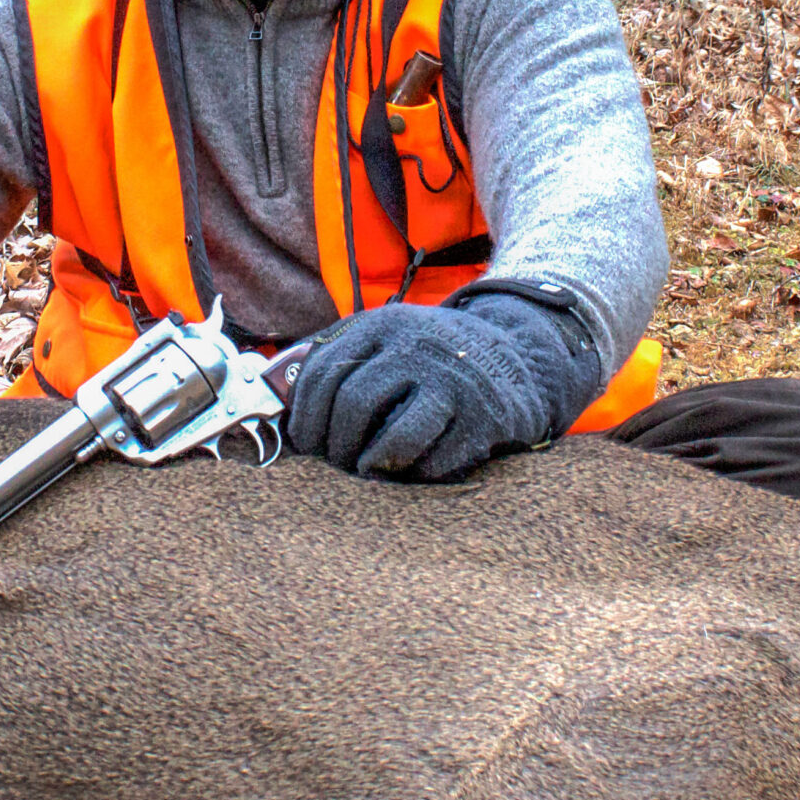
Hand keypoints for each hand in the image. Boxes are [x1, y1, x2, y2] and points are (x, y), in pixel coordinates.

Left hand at [284, 292, 593, 481]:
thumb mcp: (386, 343)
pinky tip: (412, 466)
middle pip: (352, 404)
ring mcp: (451, 382)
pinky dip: (414, 474)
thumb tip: (280, 401)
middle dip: (334, 445)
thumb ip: (338, 362)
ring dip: (369, 464)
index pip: (322, 374)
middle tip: (336, 462)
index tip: (305, 443)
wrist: (519, 356)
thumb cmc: (434, 362)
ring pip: (392, 436)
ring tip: (367, 468)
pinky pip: (433, 461)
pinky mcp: (482, 418)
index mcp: (382, 326)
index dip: (306, 417)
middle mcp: (415, 347)